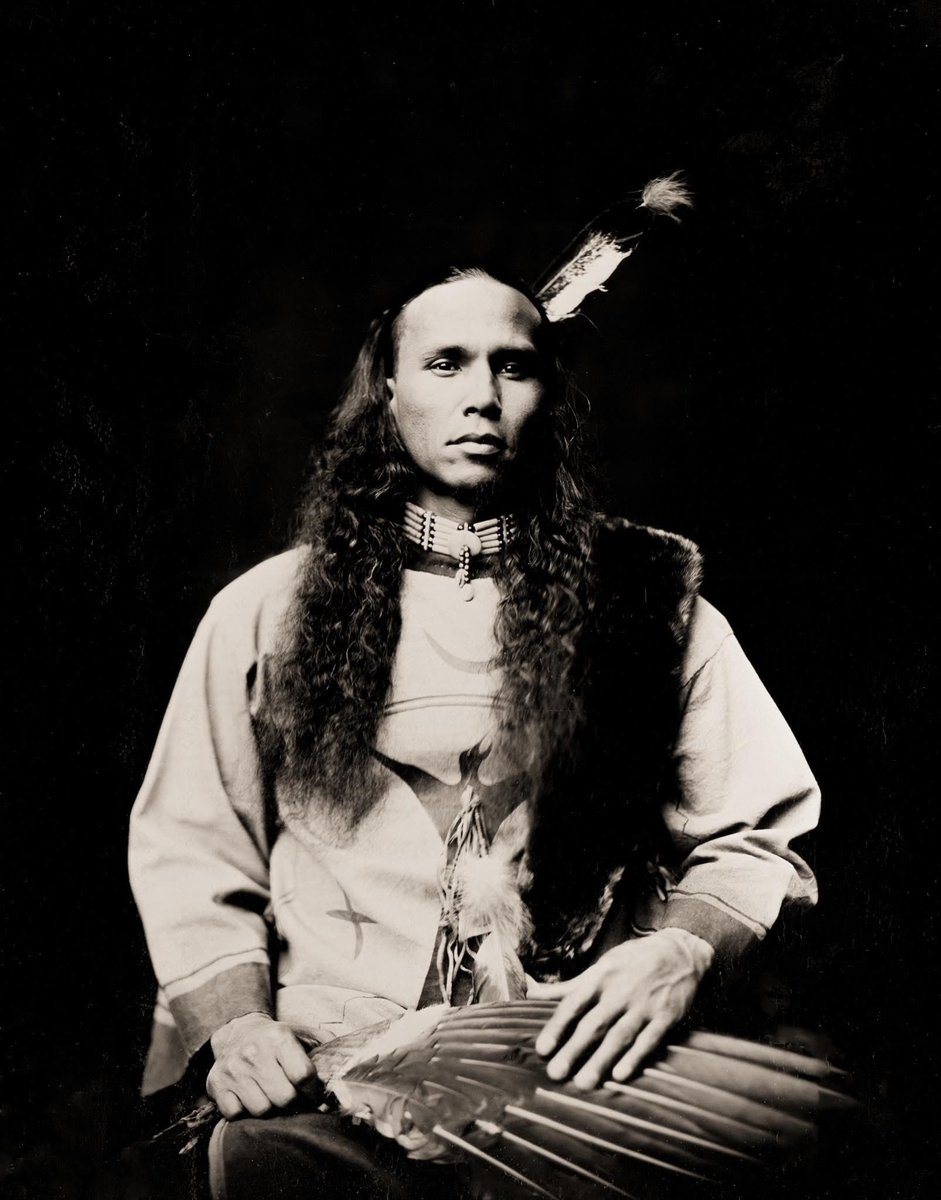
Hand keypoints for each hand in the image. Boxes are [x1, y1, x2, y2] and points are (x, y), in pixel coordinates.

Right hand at [207, 1012, 316, 1117]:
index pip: (303, 1075)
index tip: (315, 1094)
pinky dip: (245, 1111)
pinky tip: (251, 1097)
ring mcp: (233, 1069)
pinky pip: (236, 1114)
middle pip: (284, 1098)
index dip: (313, 1091)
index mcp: (279, 1037)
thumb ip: (325, 1048)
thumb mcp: (302, 1034)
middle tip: (293, 1096)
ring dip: (270, 1108)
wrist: (237, 1031)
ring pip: (261, 1110)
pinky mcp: (216, 1085)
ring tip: (271, 1094)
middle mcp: (254, 1052)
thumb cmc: (276, 1038)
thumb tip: (347, 1069)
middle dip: (293, 1101)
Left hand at [529, 929, 713, 1090]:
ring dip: (600, 1060)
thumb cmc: (633, 962)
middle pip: (593, 1024)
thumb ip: (568, 986)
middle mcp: (620, 991)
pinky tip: (619, 1075)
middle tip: (556, 1074)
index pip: (574, 1003)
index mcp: (601, 977)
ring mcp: (644, 1005)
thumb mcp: (601, 967)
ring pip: (619, 1036)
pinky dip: (634, 1058)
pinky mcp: (666, 1017)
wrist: (680, 952)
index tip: (542, 1048)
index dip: (557, 1026)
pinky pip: (648, 1040)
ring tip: (583, 1083)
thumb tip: (531, 993)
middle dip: (574, 1050)